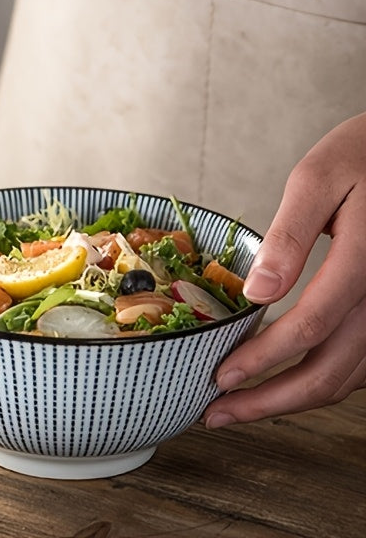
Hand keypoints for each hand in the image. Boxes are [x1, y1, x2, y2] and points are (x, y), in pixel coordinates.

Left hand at [204, 112, 365, 426]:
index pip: (311, 327)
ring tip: (242, 406)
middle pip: (333, 371)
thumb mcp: (318, 180)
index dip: (264, 360)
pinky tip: (285, 381)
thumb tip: (258, 292)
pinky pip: (362, 361)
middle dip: (272, 400)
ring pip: (350, 376)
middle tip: (218, 414)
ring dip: (295, 398)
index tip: (221, 377)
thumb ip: (290, 235)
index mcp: (365, 262)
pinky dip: (323, 380)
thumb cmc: (359, 156)